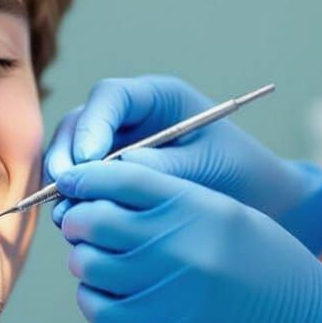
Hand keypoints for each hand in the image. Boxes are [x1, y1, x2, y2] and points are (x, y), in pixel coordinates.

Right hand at [44, 75, 321, 254]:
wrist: (258, 202)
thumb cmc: (241, 174)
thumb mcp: (209, 168)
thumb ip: (165, 167)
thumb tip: (118, 167)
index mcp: (157, 98)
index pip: (110, 97)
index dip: (92, 125)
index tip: (87, 160)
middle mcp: (128, 117)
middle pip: (78, 124)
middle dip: (66, 156)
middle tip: (63, 189)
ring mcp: (113, 145)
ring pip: (70, 154)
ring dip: (63, 183)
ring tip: (66, 216)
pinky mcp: (107, 176)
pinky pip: (79, 183)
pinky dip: (72, 201)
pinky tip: (75, 225)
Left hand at [56, 158, 321, 322]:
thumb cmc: (269, 269)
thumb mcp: (229, 215)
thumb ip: (170, 199)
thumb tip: (103, 193)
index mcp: (194, 205)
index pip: (118, 176)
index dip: (85, 175)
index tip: (72, 180)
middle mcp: (173, 242)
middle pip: (91, 218)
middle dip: (78, 218)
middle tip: (81, 224)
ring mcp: (159, 287)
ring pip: (85, 262)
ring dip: (85, 259)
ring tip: (101, 261)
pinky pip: (94, 305)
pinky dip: (93, 295)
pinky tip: (111, 292)